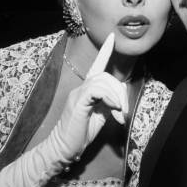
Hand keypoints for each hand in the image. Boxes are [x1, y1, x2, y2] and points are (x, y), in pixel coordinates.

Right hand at [47, 33, 128, 163]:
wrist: (63, 148)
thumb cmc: (81, 134)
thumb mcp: (100, 116)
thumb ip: (108, 104)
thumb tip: (121, 98)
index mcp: (87, 90)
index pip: (97, 65)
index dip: (105, 51)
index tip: (113, 37)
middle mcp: (81, 88)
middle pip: (106, 76)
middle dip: (120, 92)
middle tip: (122, 112)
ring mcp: (78, 94)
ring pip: (102, 81)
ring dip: (116, 98)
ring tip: (118, 115)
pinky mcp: (78, 102)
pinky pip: (96, 90)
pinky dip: (109, 98)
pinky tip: (113, 109)